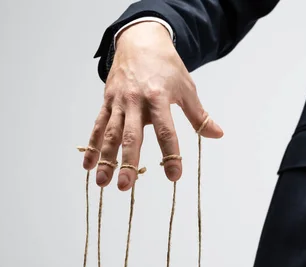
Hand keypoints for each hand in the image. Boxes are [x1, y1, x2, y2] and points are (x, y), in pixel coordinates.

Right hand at [83, 21, 223, 189]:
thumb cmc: (166, 66)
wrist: (140, 40)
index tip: (174, 176)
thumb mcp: (187, 88)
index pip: (166, 131)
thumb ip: (198, 115)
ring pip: (110, 134)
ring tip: (102, 183)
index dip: (171, 154)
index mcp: (158, 98)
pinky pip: (98, 126)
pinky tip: (88, 165)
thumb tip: (217, 134)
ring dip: (105, 159)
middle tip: (126, 186)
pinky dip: (91, 146)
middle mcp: (135, 101)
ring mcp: (118, 102)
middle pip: (132, 136)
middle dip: (128, 162)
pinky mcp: (107, 101)